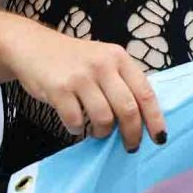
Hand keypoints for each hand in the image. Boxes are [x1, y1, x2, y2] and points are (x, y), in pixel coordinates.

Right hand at [2, 20, 166, 152]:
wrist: (33, 46)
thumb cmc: (73, 59)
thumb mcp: (102, 60)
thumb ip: (121, 82)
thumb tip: (142, 119)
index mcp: (119, 57)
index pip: (145, 92)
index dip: (155, 119)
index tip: (159, 138)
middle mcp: (102, 64)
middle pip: (128, 109)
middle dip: (132, 134)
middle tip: (129, 146)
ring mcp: (80, 77)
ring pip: (104, 119)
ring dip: (102, 132)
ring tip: (97, 131)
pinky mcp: (59, 89)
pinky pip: (76, 122)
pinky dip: (77, 129)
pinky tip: (75, 123)